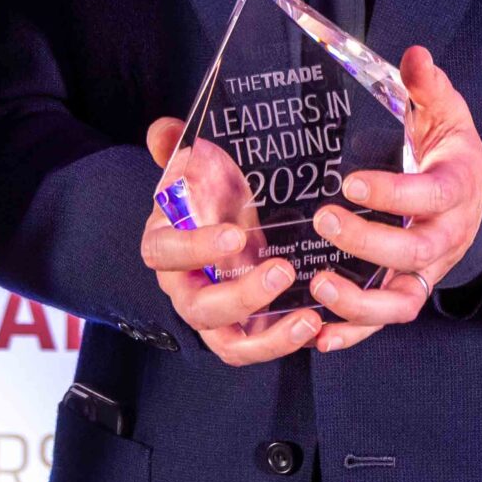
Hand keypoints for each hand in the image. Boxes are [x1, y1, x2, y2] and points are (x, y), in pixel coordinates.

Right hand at [141, 118, 321, 366]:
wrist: (225, 224)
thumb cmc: (210, 199)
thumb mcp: (198, 167)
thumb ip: (178, 147)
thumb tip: (166, 131)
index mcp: (166, 246)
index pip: (165, 253)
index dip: (195, 248)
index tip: (233, 234)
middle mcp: (185, 289)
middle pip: (200, 308)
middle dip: (241, 295)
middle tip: (282, 270)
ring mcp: (215, 317)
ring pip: (229, 344)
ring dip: (268, 337)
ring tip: (308, 317)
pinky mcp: (244, 333)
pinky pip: (257, 350)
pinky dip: (284, 344)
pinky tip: (316, 326)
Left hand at [305, 46, 481, 352]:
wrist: (470, 194)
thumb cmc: (448, 149)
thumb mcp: (445, 111)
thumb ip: (428, 86)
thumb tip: (414, 55)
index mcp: (455, 188)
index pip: (430, 195)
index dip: (393, 195)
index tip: (350, 182)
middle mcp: (445, 237)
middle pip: (415, 253)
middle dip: (369, 243)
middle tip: (324, 220)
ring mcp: (426, 270)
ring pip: (403, 302)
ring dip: (361, 303)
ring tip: (319, 285)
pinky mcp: (407, 292)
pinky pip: (384, 323)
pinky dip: (354, 334)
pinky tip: (319, 336)